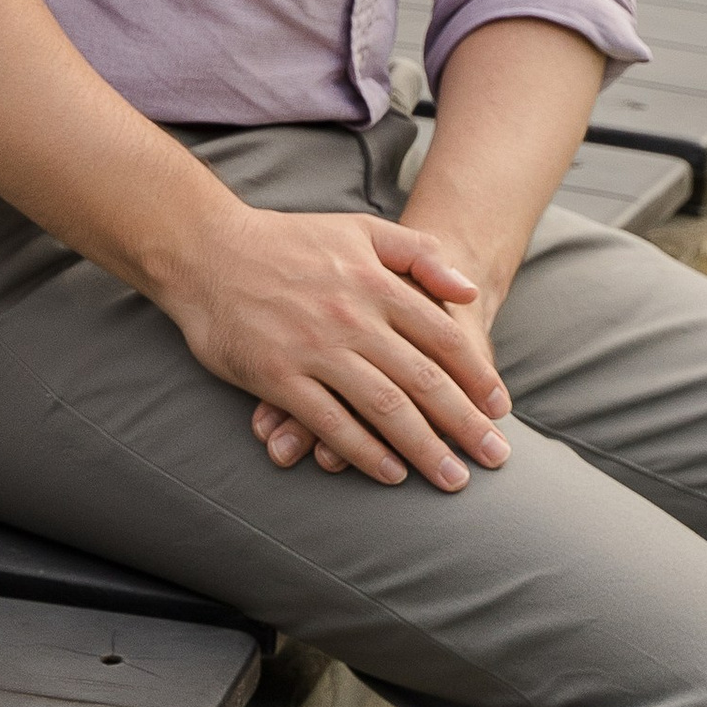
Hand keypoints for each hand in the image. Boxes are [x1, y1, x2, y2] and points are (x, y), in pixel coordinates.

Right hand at [163, 203, 513, 490]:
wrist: (206, 249)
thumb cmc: (285, 240)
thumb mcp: (358, 228)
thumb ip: (417, 253)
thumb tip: (467, 289)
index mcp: (375, 283)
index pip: (443, 339)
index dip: (476, 378)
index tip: (500, 409)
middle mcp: (352, 318)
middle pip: (424, 380)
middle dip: (465, 424)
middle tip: (496, 458)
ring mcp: (315, 349)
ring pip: (385, 408)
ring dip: (425, 447)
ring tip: (453, 478)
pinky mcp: (278, 376)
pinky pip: (331, 423)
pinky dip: (365, 452)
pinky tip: (391, 473)